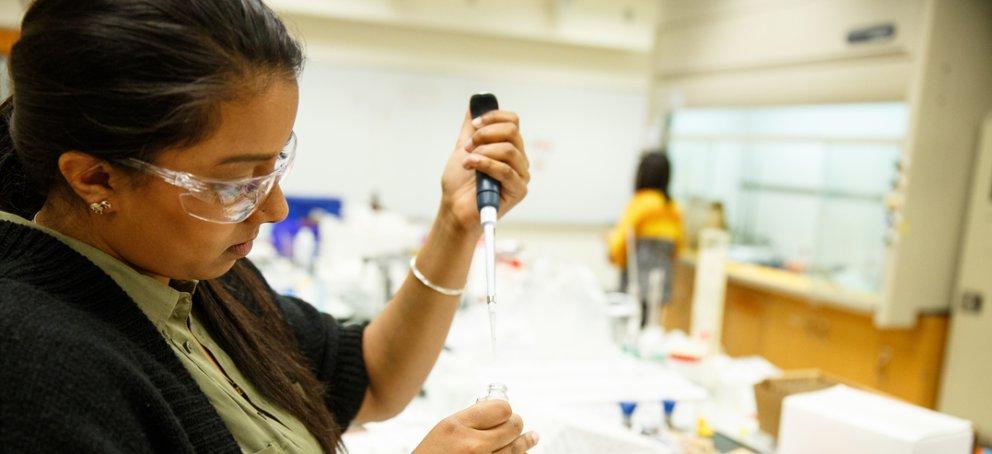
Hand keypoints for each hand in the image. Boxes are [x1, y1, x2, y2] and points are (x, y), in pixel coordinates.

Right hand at [413, 400, 538, 453]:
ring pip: (517, 449)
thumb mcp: (444, 430)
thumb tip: (500, 410)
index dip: (505, 411)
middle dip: (516, 426)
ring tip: (532, 438)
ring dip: (523, 443)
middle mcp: (472, 446)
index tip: (504, 414)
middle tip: (516, 427)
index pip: (502, 409)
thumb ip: (471, 418)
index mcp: (457, 427)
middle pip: (514, 427)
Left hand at [439, 107, 529, 236]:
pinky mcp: (519, 191)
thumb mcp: (463, 148)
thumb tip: (476, 101)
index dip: (493, 117)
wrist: (454, 208)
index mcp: (509, 147)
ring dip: (483, 151)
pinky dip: (485, 164)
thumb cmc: (459, 183)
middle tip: (468, 146)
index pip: (513, 121)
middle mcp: (519, 159)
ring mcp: (521, 175)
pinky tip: (471, 166)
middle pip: (512, 131)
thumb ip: (471, 127)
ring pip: (509, 149)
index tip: (473, 125)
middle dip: (485, 134)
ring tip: (468, 161)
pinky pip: (506, 170)